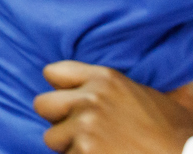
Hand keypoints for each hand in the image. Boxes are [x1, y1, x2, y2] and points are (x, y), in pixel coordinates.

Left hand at [34, 63, 192, 153]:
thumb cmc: (176, 132)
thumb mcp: (150, 96)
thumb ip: (119, 87)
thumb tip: (120, 82)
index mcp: (106, 78)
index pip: (53, 73)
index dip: (60, 90)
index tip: (70, 102)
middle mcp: (91, 97)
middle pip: (42, 104)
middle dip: (58, 120)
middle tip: (82, 132)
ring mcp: (85, 126)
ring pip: (52, 138)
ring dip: (70, 147)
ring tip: (99, 149)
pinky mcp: (85, 152)